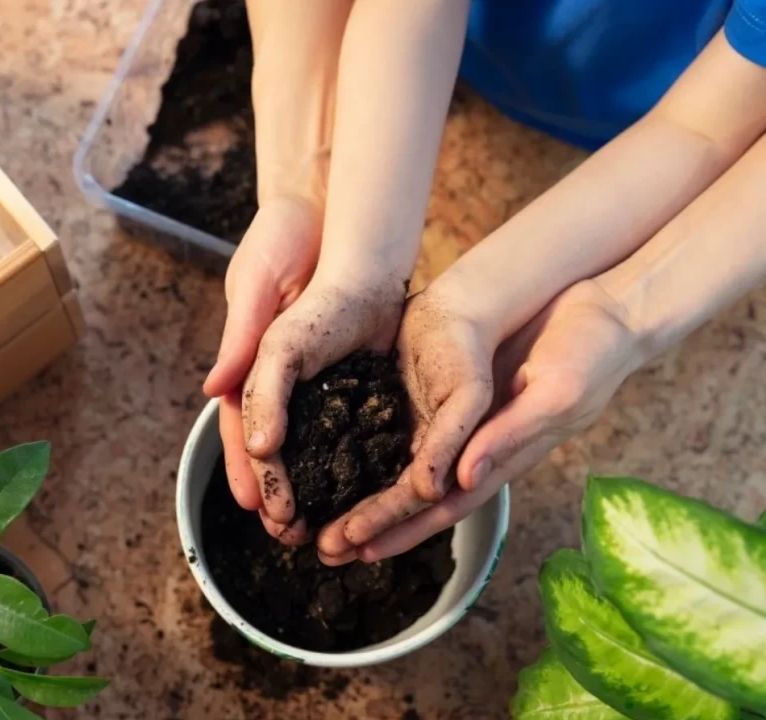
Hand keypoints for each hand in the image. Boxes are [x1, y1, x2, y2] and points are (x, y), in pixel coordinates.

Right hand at [207, 211, 406, 541]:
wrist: (336, 209)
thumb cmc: (286, 238)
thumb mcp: (256, 282)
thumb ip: (242, 338)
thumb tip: (213, 392)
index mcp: (251, 360)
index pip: (242, 424)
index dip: (247, 467)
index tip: (255, 507)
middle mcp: (285, 377)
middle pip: (279, 445)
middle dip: (281, 491)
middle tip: (291, 535)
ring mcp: (322, 377)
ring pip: (318, 442)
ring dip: (319, 485)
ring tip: (326, 527)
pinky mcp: (359, 371)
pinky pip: (357, 419)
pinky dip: (357, 455)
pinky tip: (368, 486)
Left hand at [336, 280, 640, 562]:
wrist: (604, 306)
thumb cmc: (591, 352)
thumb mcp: (557, 393)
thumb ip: (510, 435)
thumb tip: (463, 480)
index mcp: (502, 456)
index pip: (443, 503)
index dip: (401, 528)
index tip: (358, 547)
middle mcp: (477, 444)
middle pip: (416, 495)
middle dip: (372, 523)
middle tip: (324, 547)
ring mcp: (464, 418)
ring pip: (406, 463)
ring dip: (366, 491)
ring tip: (323, 517)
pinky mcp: (454, 389)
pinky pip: (409, 423)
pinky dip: (375, 442)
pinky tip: (340, 450)